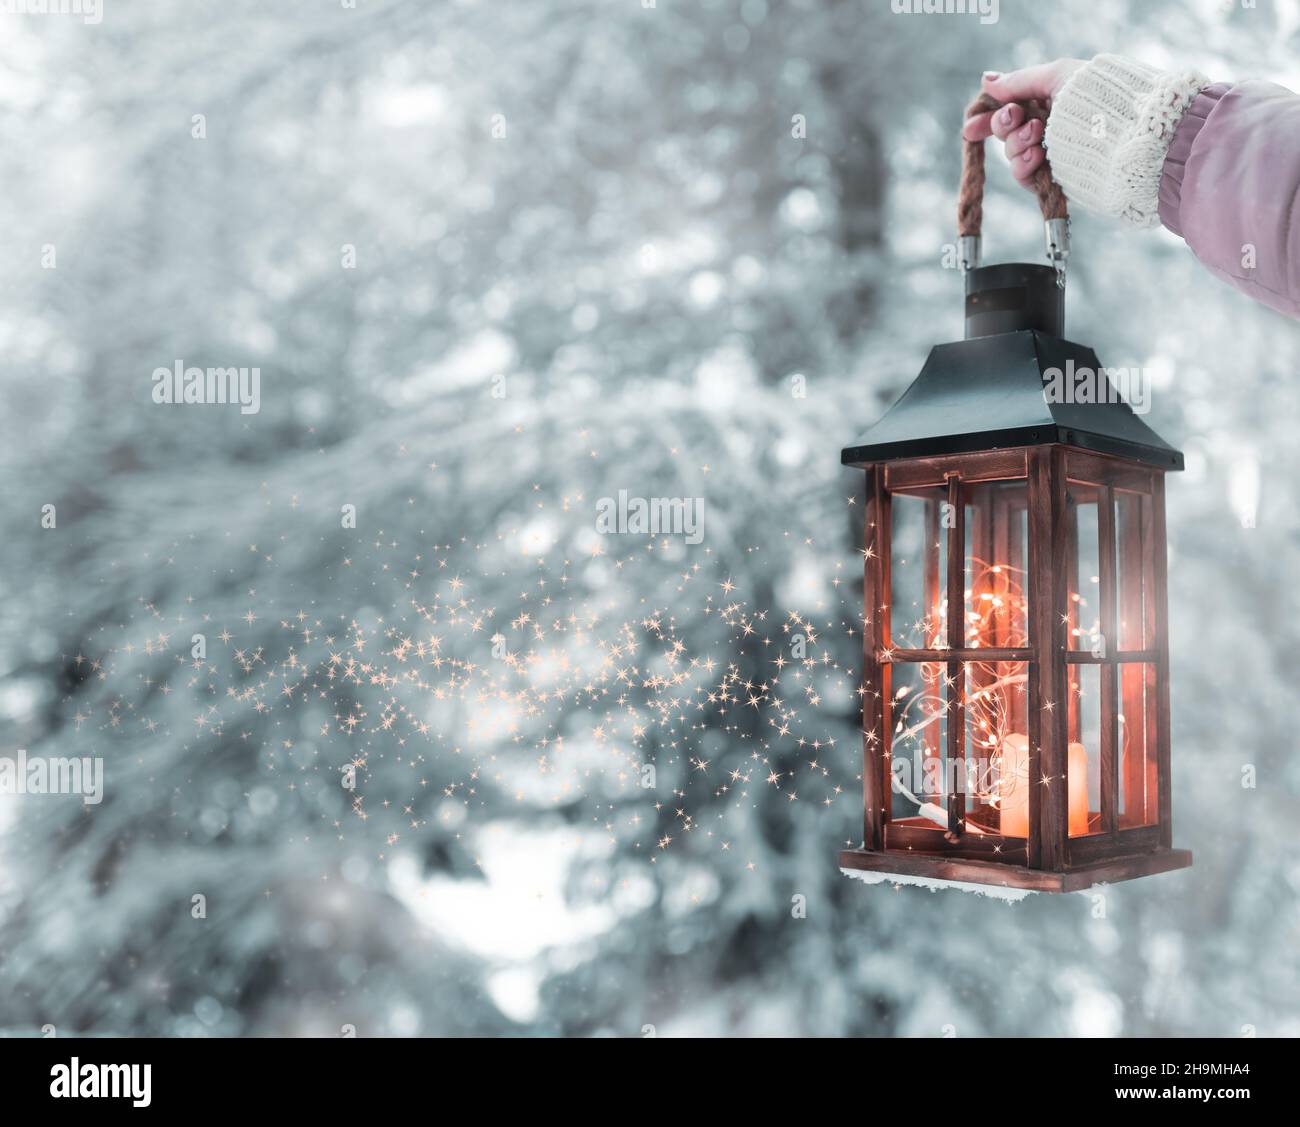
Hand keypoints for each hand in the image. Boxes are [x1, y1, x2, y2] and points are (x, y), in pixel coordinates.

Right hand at [961, 61, 1084, 189]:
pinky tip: (1036, 157)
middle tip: (1014, 118)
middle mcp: (1046, 127)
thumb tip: (986, 79)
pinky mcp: (1051, 177)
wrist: (1120, 134)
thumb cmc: (1094, 97)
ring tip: (1037, 136)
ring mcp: (1048, 153)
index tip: (971, 128)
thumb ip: (1018, 81)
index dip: (986, 120)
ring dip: (1017, 143)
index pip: (1007, 110)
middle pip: (1004, 132)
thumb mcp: (1055, 77)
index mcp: (1047, 101)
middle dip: (1003, 125)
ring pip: (1010, 153)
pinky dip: (1024, 166)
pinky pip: (1022, 175)